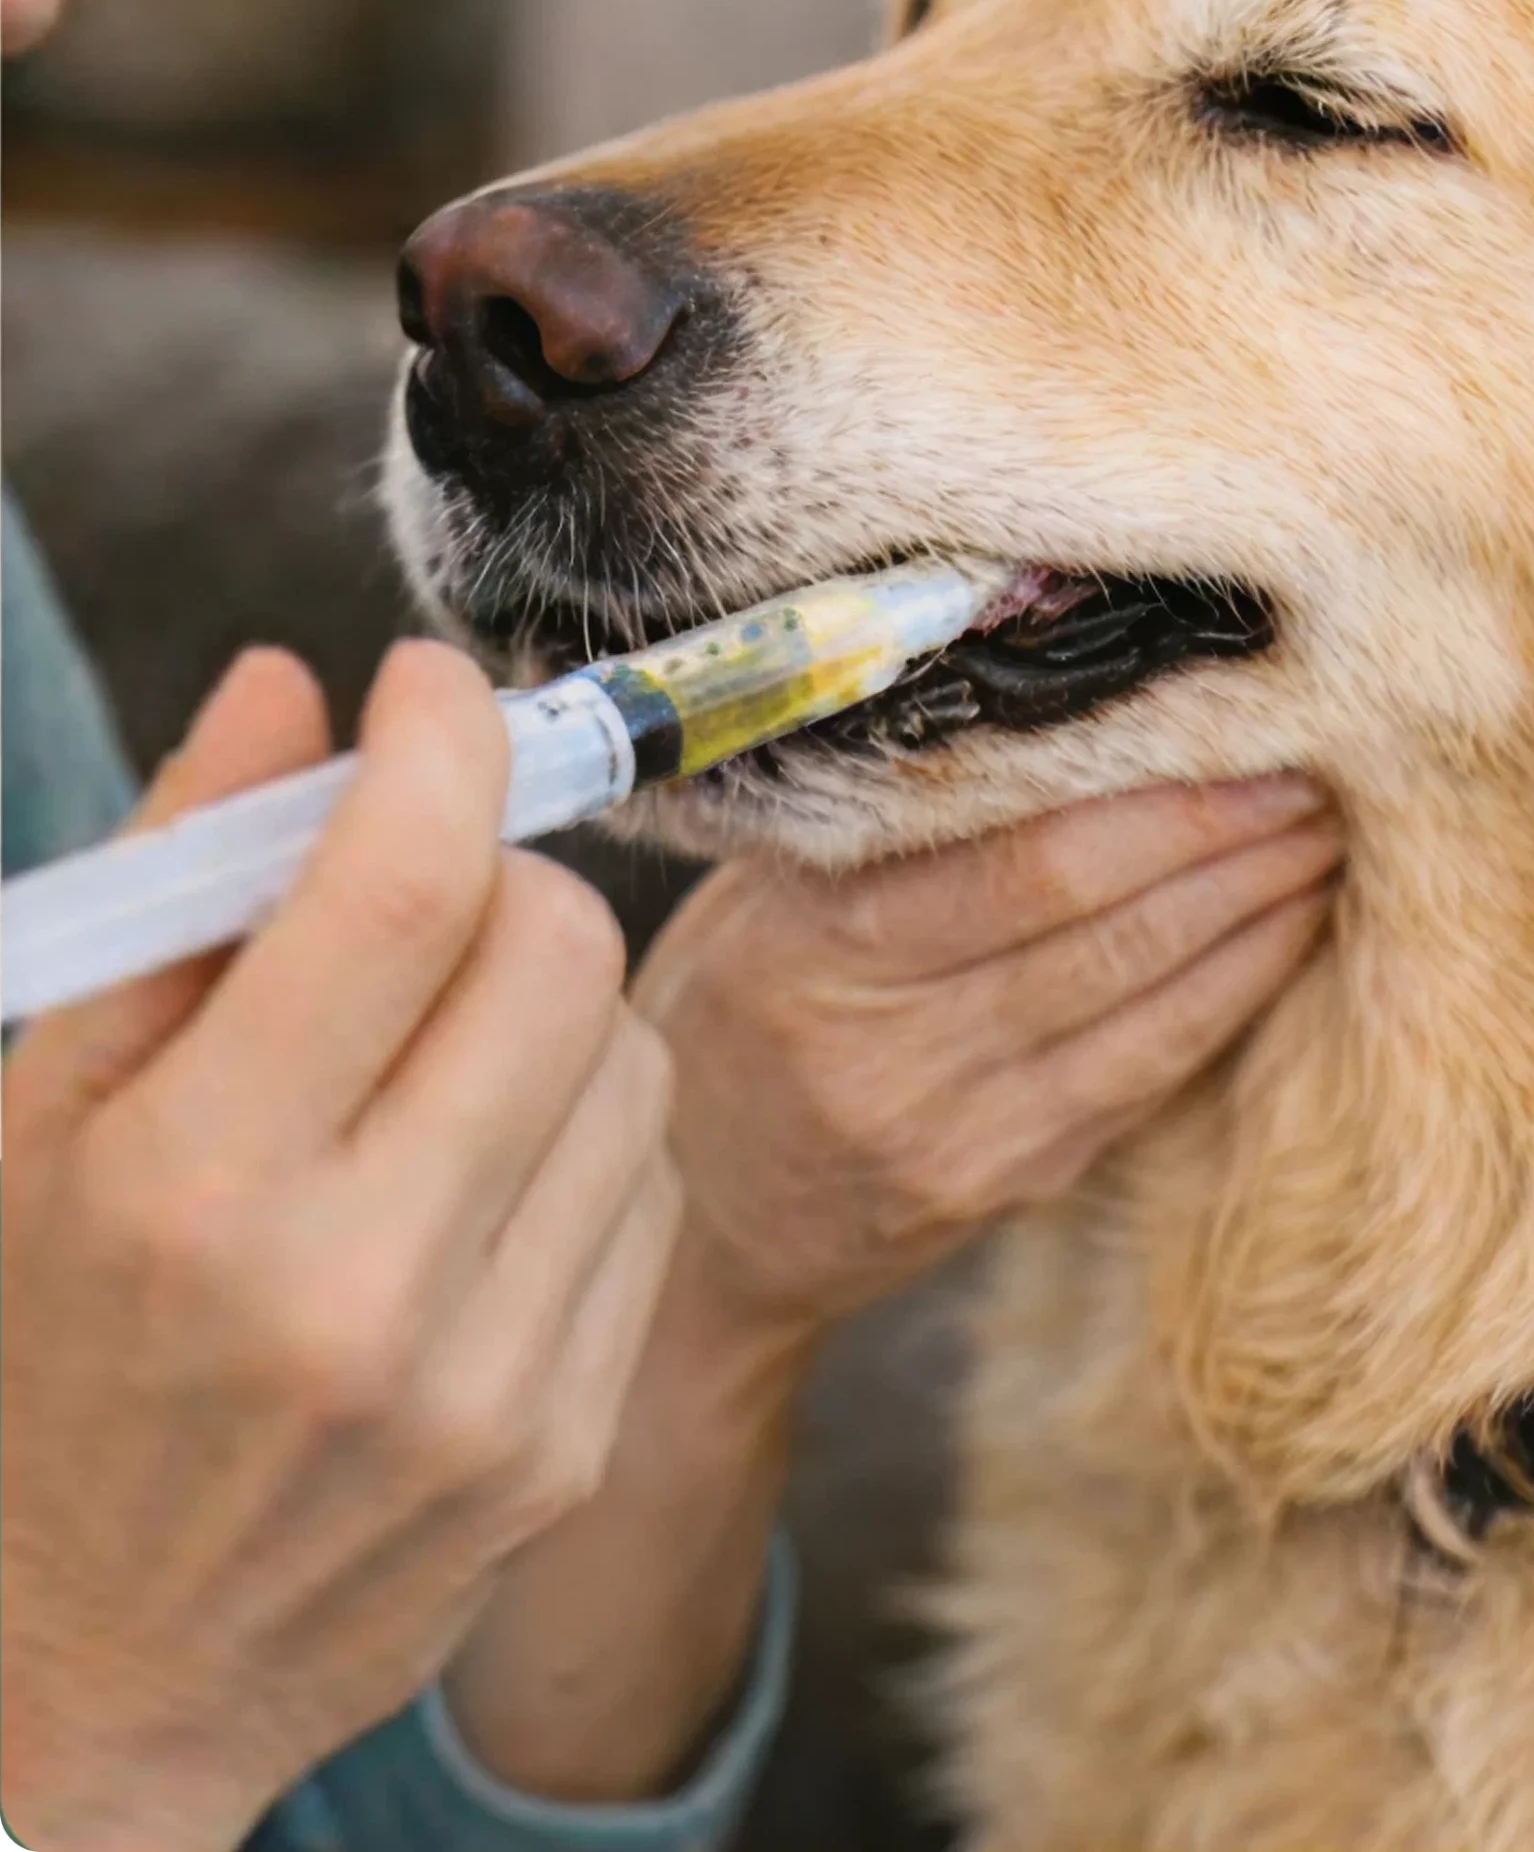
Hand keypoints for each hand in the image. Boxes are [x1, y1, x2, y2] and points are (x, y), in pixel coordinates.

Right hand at [1, 644, 678, 1851]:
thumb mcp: (45, 1111)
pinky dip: (584, 1126)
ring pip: (630, 1056)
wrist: (90, 1673)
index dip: (439, 741)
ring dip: (551, 998)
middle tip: (424, 886)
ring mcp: (486, 1383)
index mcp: (196, 1186)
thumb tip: (289, 686)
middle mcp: (359, 1290)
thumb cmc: (44, 1351)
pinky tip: (483, 1161)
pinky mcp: (566, 1441)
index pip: (396, 892)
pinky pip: (648, 1188)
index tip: (431, 685)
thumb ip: (172, 884)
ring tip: (437, 1043)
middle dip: (499, 869)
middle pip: (553, 954)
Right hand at [641, 773, 1341, 1341]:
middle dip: (1229, 843)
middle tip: (1322, 770)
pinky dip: (1225, 999)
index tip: (1243, 729)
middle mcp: (883, 1047)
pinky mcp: (1004, 1187)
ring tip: (1322, 839)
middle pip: (1101, 928)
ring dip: (1254, 916)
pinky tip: (1280, 937)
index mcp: (813, 948)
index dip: (1153, 803)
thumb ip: (880, 827)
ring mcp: (951, 1131)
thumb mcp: (757, 904)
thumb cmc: (730, 1015)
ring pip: (1142, 1007)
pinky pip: (1142, 1078)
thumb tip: (1041, 706)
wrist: (697, 1229)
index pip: (1020, 865)